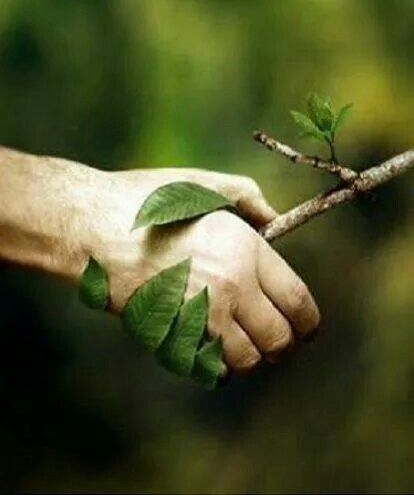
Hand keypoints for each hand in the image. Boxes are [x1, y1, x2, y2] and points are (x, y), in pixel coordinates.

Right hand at [87, 168, 319, 373]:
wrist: (91, 228)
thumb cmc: (146, 202)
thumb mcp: (202, 186)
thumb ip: (247, 198)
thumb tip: (275, 215)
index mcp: (245, 251)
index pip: (297, 303)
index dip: (308, 323)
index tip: (305, 329)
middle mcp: (229, 288)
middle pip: (278, 340)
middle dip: (282, 344)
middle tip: (275, 339)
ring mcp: (198, 316)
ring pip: (246, 361)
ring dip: (249, 357)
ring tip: (241, 342)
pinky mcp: (169, 335)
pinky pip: (208, 369)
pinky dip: (216, 366)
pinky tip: (209, 347)